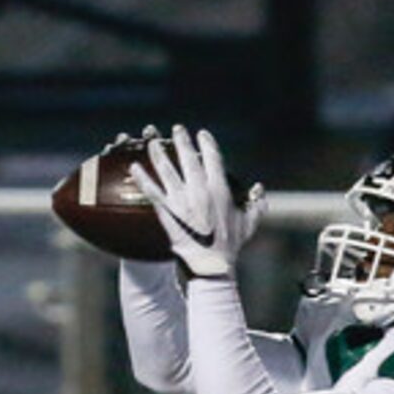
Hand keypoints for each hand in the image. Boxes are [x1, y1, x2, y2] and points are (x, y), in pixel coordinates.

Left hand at [129, 125, 262, 279]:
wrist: (211, 264)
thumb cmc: (231, 245)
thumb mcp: (249, 222)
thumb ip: (256, 203)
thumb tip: (259, 189)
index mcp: (220, 188)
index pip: (213, 158)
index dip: (207, 143)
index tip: (202, 134)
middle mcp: (200, 190)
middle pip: (188, 158)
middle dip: (182, 141)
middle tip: (177, 130)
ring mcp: (182, 200)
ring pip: (167, 170)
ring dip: (159, 153)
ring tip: (152, 142)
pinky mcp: (167, 212)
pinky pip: (152, 191)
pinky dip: (142, 178)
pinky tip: (133, 167)